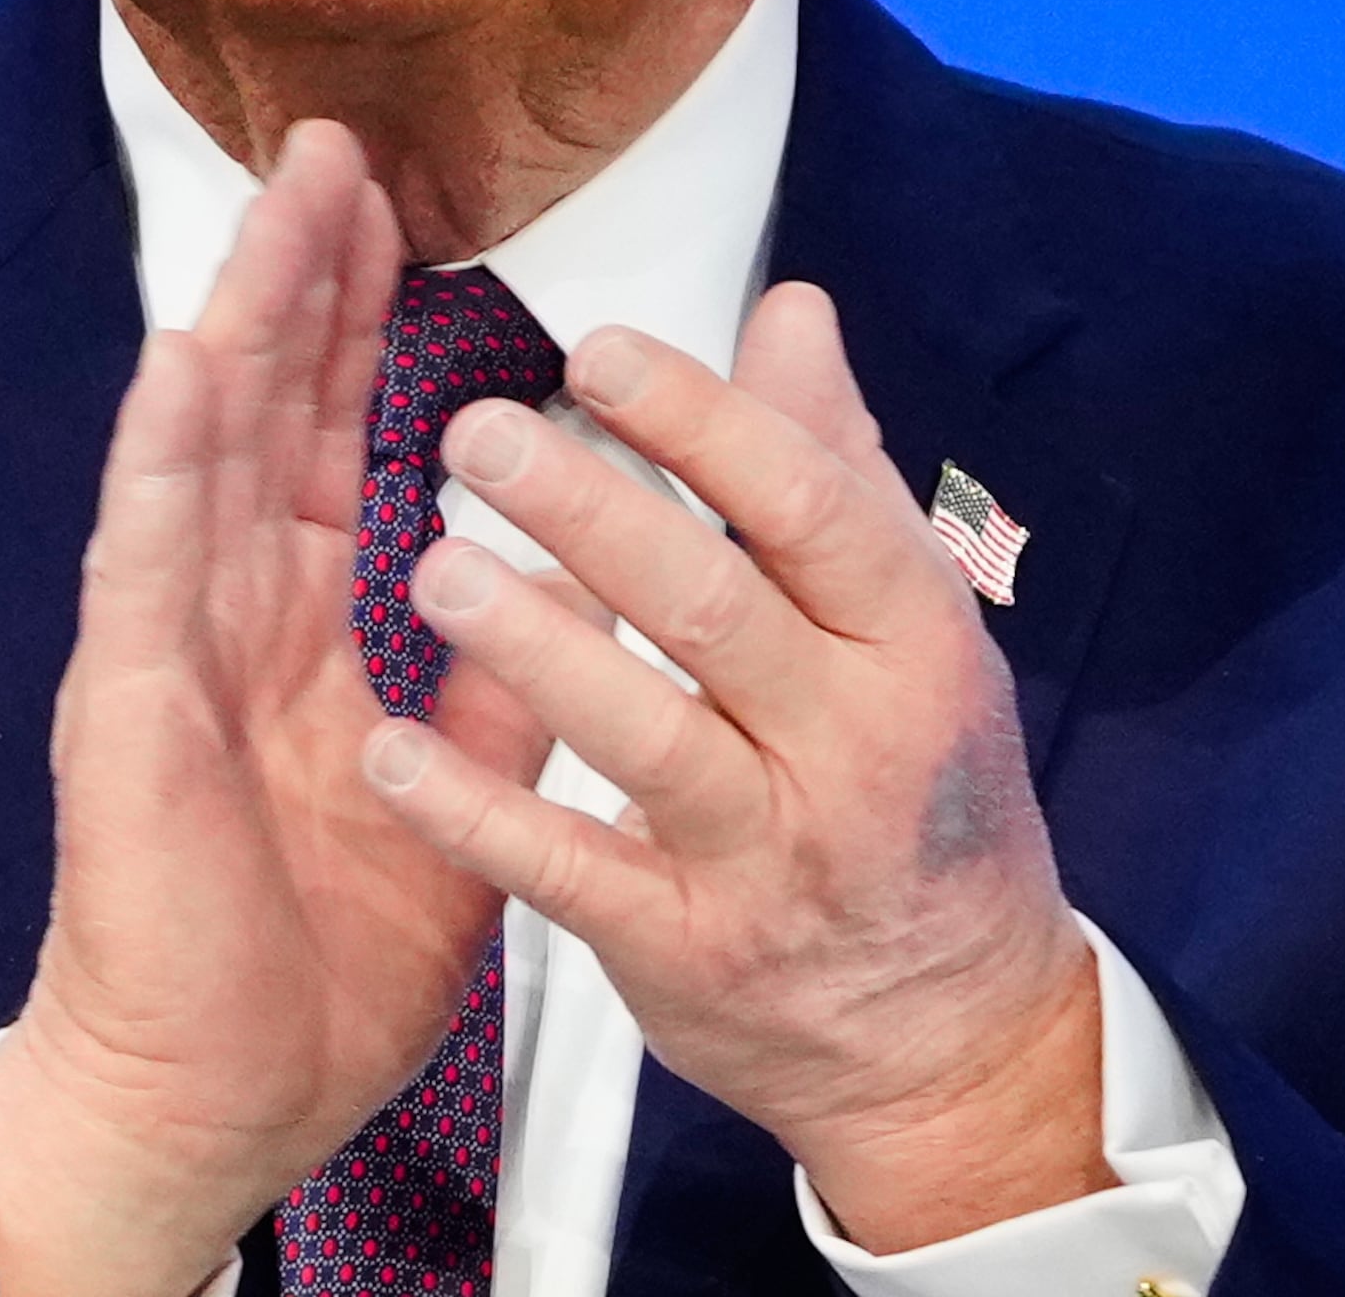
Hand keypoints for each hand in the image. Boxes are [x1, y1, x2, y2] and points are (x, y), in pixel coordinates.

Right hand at [0, 124, 554, 1296]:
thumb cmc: (314, 964)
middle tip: (337, 142)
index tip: (402, 207)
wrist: (221, 1096)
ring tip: (278, 200)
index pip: (327, 435)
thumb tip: (576, 594)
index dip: (359, 322)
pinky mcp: (125, 703)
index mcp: (297, 624)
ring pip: (199, 444)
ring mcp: (167, 645)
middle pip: (261, 404)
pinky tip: (182, 359)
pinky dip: (160, 454)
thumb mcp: (456, 799)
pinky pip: (143, 556)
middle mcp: (224, 609)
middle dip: (299, 271)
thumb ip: (503, 692)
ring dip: (236, 317)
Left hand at [360, 282, 1112, 1254]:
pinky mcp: (687, 950)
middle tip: (475, 434)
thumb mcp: (910, 630)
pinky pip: (571, 873)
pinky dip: (478, 814)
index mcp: (913, 640)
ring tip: (431, 571)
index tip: (595, 351)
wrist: (951, 1034)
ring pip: (645, 735)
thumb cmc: (921, 793)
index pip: (809, 507)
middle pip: (715, 607)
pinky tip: (393, 752)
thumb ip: (833, 467)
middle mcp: (854, 743)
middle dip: (591, 512)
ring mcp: (771, 855)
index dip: (700, 423)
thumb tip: (788, 310)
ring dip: (532, 648)